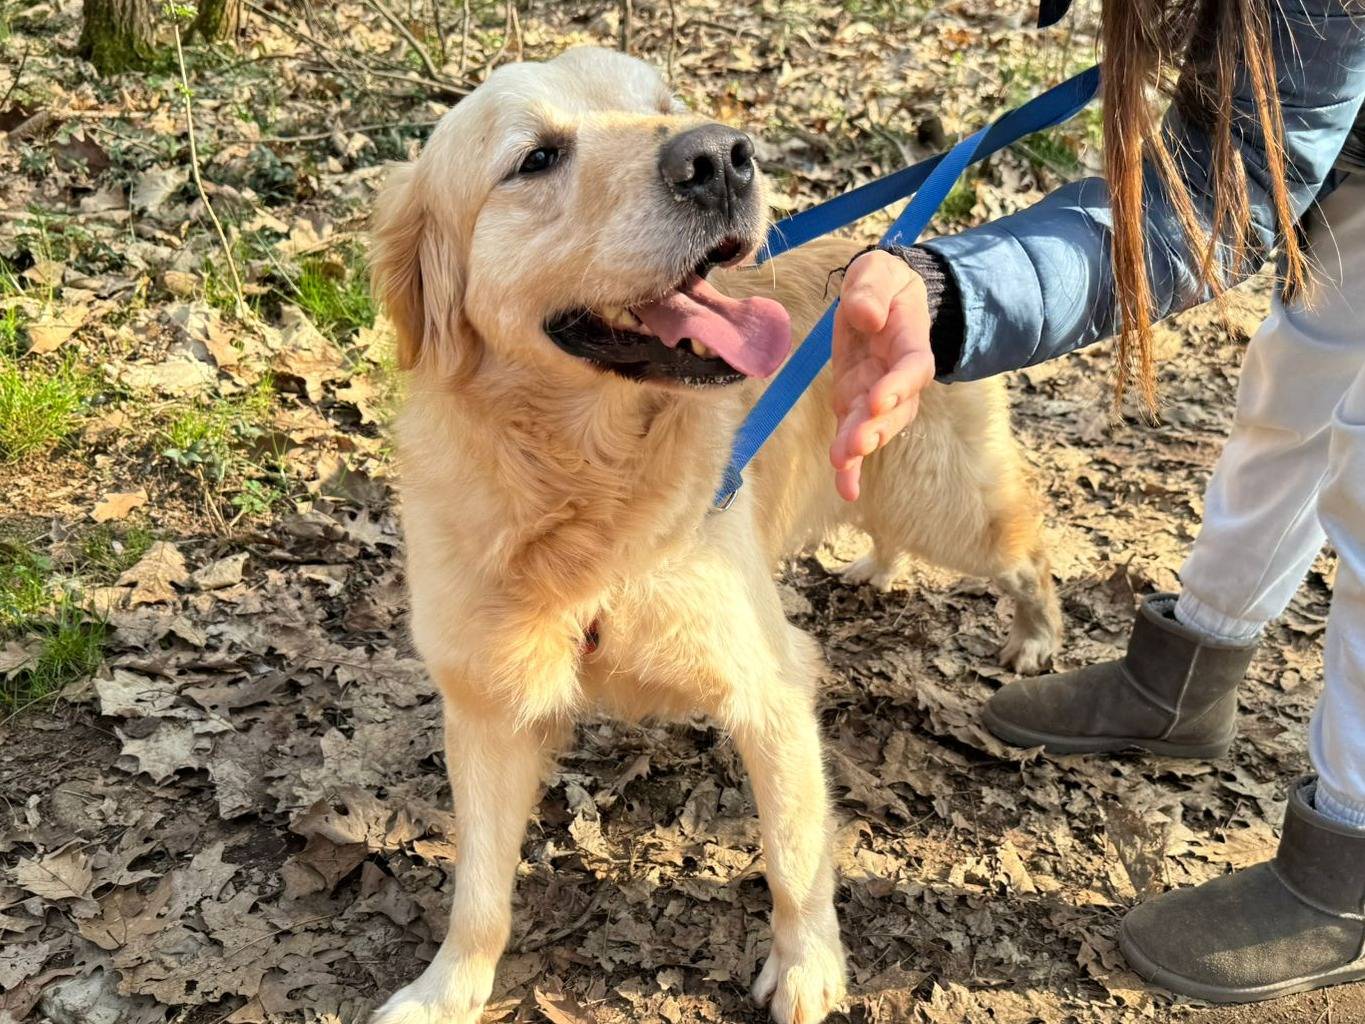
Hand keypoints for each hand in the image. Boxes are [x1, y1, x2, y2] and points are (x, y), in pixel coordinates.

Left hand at [830, 249, 935, 500]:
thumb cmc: (882, 283)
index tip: (878, 400)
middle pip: (896, 410)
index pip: (911, 368)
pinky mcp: (854, 406)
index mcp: (911, 344)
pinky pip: (852, 438)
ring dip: (859, 448)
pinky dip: (850, 466)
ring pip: (874, 428)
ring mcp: (877, 396)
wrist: (879, 299)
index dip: (898, 386)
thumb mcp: (877, 272)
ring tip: (842, 464)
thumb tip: (867, 315)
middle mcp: (899, 378)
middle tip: (858, 444)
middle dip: (877, 428)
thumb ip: (871, 289)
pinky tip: (846, 490)